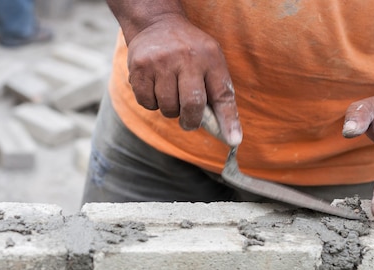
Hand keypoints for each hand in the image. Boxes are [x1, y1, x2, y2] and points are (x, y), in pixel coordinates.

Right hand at [124, 14, 241, 145]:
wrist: (156, 24)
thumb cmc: (189, 51)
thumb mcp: (210, 62)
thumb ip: (218, 94)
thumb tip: (229, 135)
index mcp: (210, 57)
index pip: (222, 94)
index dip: (228, 121)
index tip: (233, 140)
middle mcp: (186, 57)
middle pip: (192, 105)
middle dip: (190, 121)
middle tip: (188, 122)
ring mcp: (161, 62)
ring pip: (168, 107)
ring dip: (170, 109)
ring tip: (170, 92)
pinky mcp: (140, 68)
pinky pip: (147, 103)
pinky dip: (152, 103)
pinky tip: (155, 87)